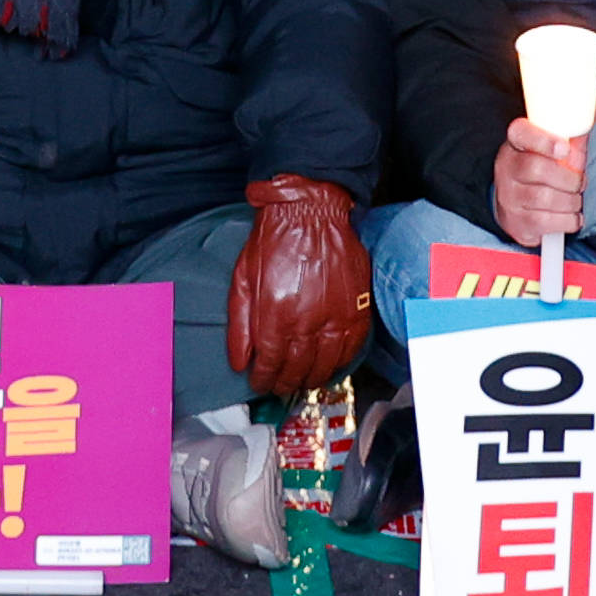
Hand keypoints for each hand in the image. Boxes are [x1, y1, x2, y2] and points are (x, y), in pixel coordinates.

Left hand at [228, 175, 371, 393]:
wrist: (311, 210)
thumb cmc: (275, 239)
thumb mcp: (243, 278)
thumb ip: (240, 324)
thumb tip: (239, 361)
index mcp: (276, 313)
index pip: (269, 363)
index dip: (263, 379)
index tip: (259, 383)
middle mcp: (307, 320)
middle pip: (296, 369)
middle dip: (284, 382)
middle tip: (279, 385)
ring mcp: (335, 316)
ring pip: (324, 365)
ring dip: (311, 379)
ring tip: (301, 381)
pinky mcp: (357, 309)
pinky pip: (351, 349)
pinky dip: (340, 363)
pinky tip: (329, 366)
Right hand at [487, 116, 590, 248]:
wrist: (517, 206)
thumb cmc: (541, 174)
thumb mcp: (553, 152)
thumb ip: (571, 139)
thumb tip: (591, 124)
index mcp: (515, 144)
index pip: (521, 133)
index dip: (544, 140)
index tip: (564, 148)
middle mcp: (506, 168)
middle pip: (537, 169)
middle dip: (568, 178)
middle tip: (580, 184)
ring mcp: (508, 197)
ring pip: (544, 197)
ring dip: (571, 201)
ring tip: (576, 200)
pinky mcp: (517, 222)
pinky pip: (546, 222)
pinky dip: (568, 220)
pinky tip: (573, 217)